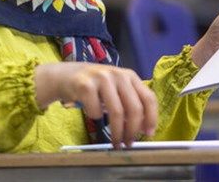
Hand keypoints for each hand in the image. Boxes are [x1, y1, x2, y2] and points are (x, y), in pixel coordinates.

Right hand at [35, 62, 156, 148]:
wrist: (67, 75)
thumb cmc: (96, 86)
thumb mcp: (116, 89)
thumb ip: (131, 103)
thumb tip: (145, 128)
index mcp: (130, 76)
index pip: (148, 98)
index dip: (151, 118)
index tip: (149, 134)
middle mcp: (118, 75)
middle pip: (134, 108)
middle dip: (132, 131)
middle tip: (128, 143)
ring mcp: (101, 78)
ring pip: (117, 112)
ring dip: (117, 132)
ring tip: (115, 142)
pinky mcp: (85, 85)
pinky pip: (96, 111)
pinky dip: (95, 117)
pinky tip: (92, 113)